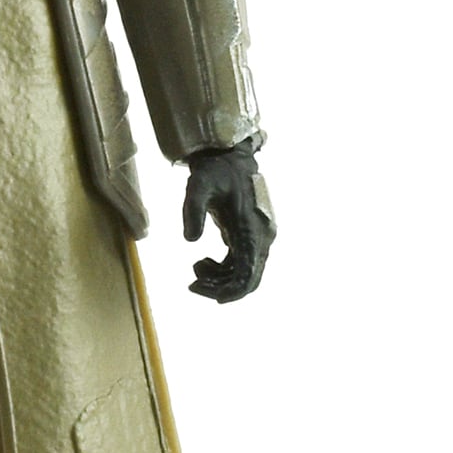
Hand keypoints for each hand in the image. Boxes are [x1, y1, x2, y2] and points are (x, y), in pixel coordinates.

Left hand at [181, 142, 274, 302]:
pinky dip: (222, 271)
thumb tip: (190, 240)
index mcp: (252, 229)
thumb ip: (193, 210)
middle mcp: (262, 237)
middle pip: (248, 279)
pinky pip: (240, 264)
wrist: (229, 158)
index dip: (231, 292)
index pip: (248, 274)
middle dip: (221, 289)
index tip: (206, 294)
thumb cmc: (214, 171)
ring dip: (219, 280)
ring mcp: (258, 237)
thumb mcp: (198, 186)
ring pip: (244, 274)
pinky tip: (201, 263)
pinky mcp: (250, 236)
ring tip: (195, 269)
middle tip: (192, 285)